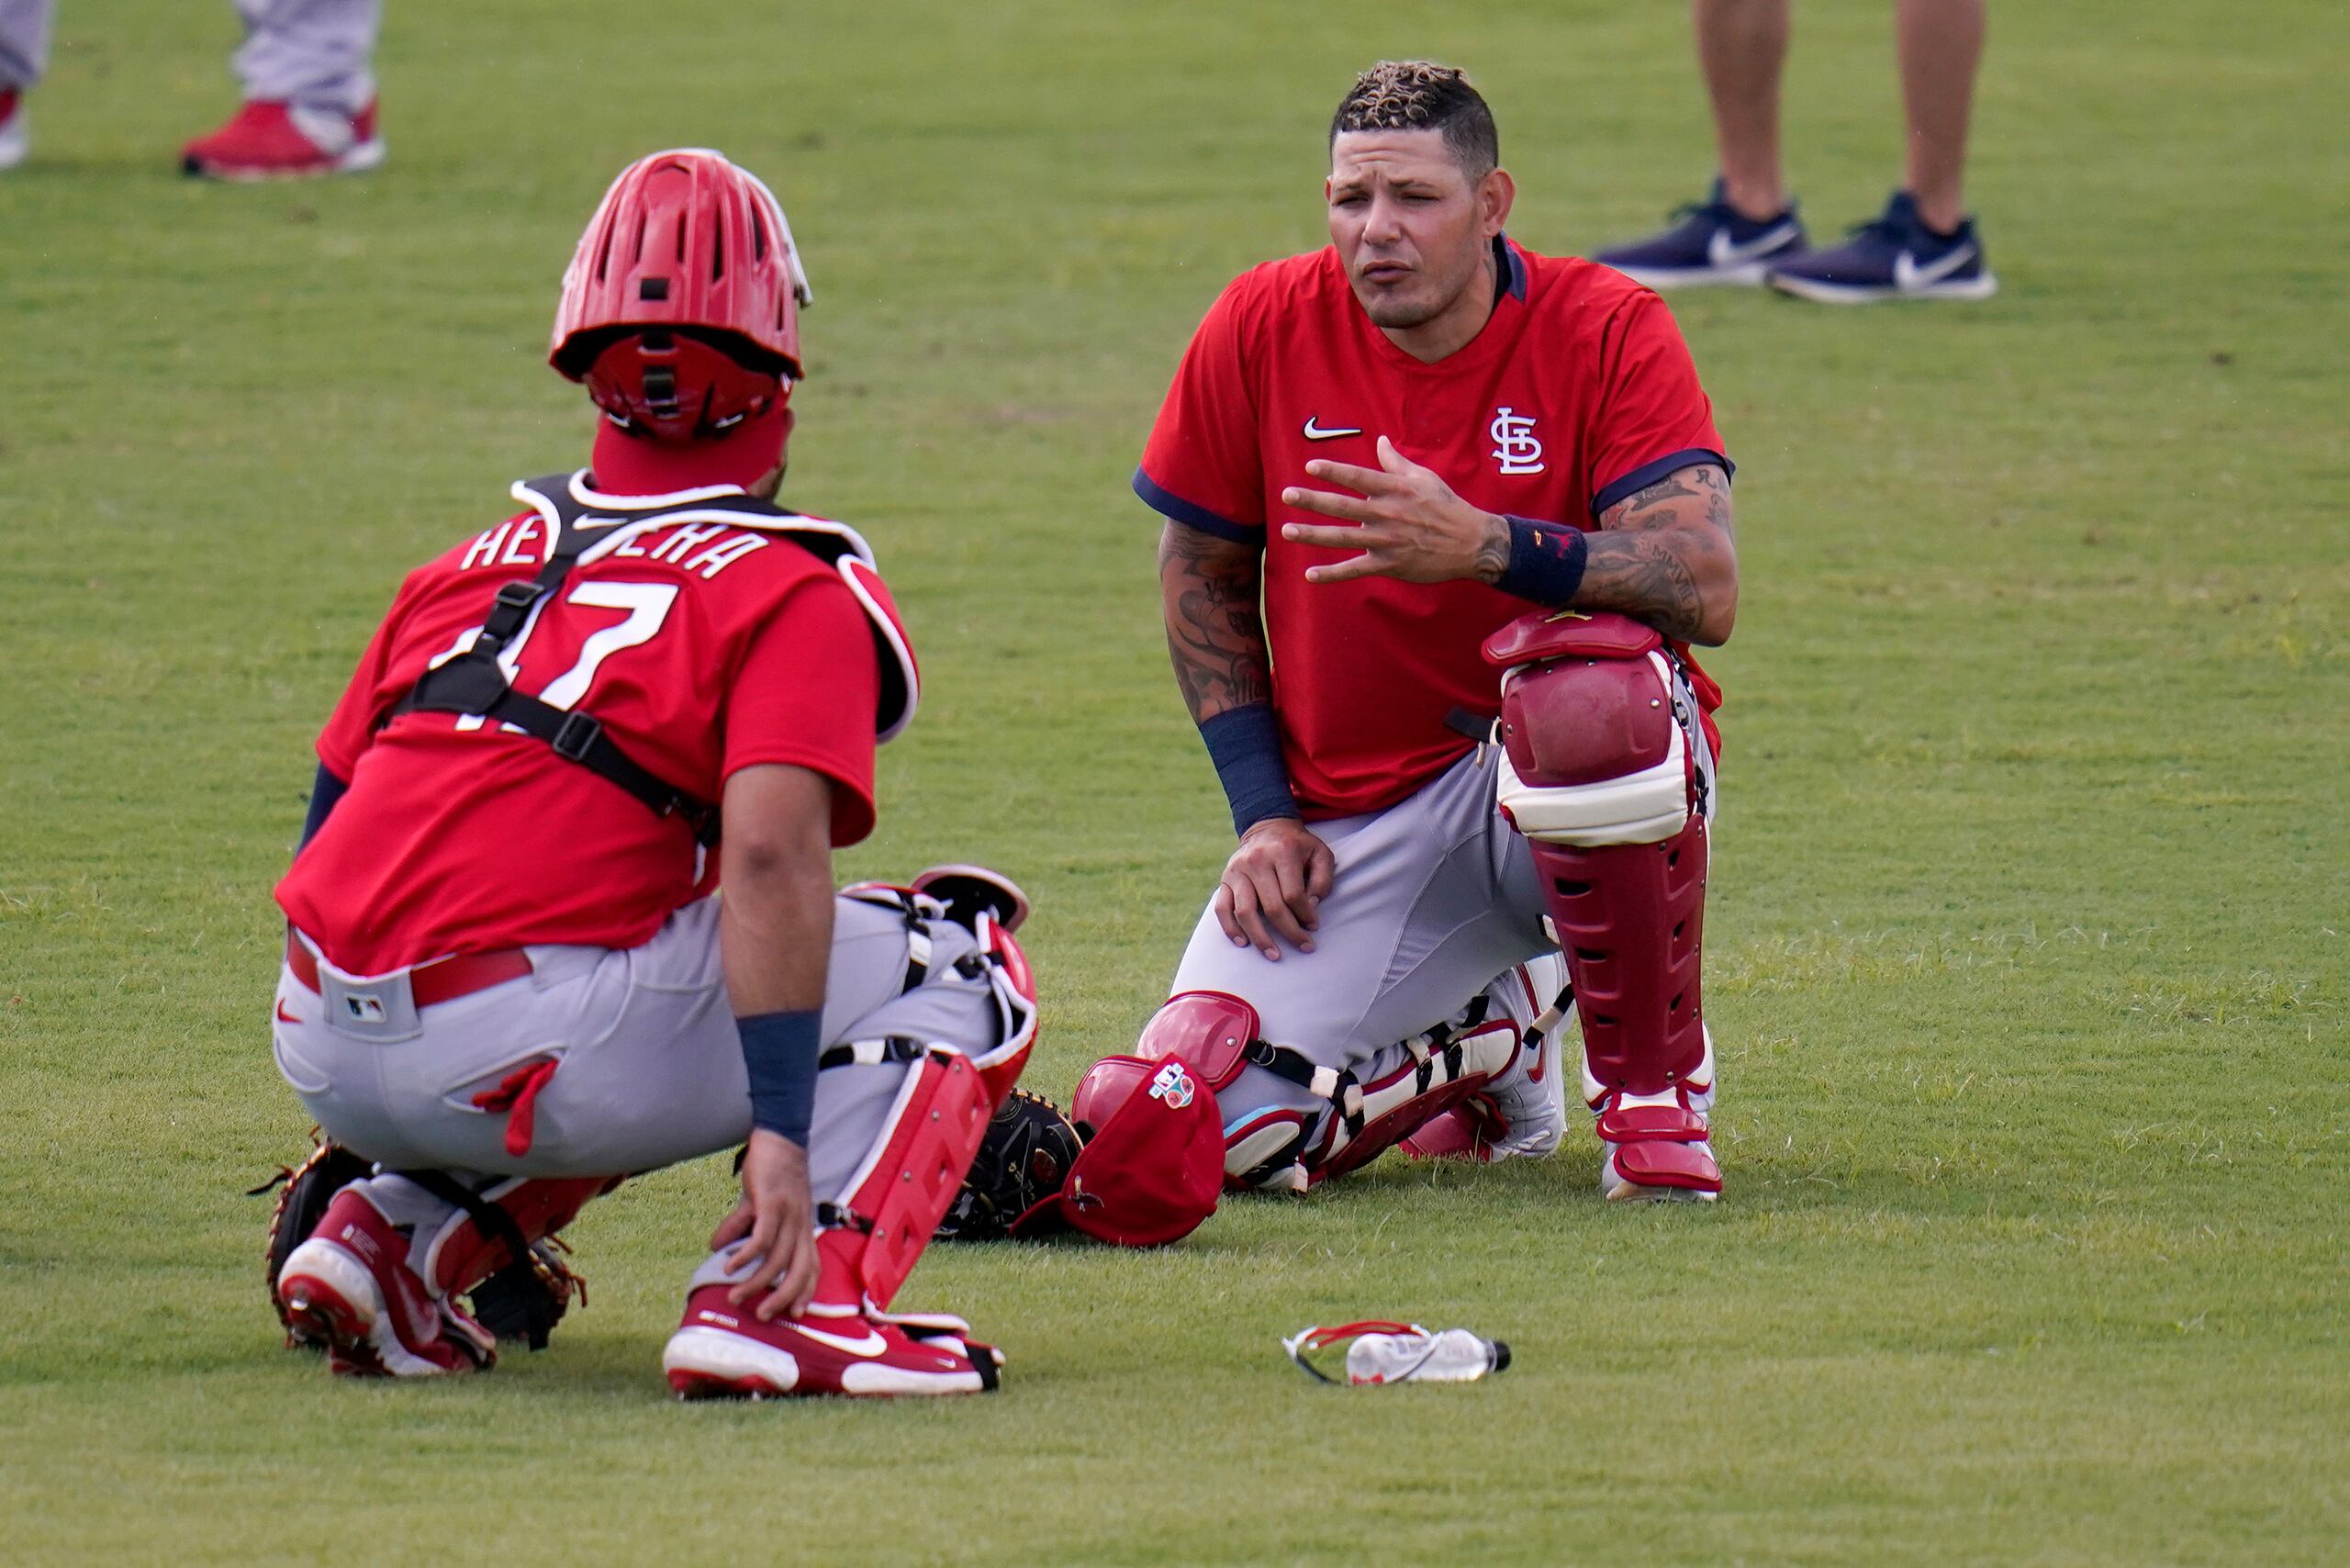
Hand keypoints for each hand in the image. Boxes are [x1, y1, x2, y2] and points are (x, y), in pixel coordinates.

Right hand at [710, 1128, 819, 1320]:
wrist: (779, 1138)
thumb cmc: (772, 1173)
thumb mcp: (759, 1206)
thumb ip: (741, 1227)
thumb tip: (717, 1248)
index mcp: (803, 1228)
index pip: (813, 1265)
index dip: (807, 1290)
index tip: (797, 1314)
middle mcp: (801, 1225)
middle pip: (800, 1270)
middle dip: (784, 1298)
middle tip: (764, 1317)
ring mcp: (789, 1215)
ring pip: (778, 1259)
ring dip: (756, 1282)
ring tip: (735, 1296)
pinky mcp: (773, 1203)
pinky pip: (763, 1237)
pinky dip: (746, 1256)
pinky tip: (730, 1266)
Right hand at [1214, 817, 1335, 960]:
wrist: (1267, 827)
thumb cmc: (1299, 846)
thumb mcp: (1320, 854)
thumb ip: (1322, 880)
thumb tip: (1310, 907)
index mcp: (1282, 852)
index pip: (1293, 894)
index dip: (1305, 915)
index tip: (1314, 926)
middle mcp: (1256, 860)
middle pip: (1272, 907)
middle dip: (1290, 932)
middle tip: (1304, 947)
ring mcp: (1237, 871)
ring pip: (1245, 912)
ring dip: (1260, 938)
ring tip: (1274, 955)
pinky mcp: (1225, 880)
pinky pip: (1222, 909)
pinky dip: (1231, 929)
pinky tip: (1244, 943)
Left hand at [1280, 436, 1508, 585]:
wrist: (1471, 543)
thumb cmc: (1446, 506)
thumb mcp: (1424, 478)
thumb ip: (1395, 462)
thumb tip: (1379, 441)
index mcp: (1394, 490)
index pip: (1358, 478)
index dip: (1333, 471)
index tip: (1309, 466)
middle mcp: (1387, 514)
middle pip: (1342, 506)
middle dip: (1312, 500)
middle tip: (1286, 495)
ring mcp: (1386, 541)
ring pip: (1342, 537)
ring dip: (1312, 534)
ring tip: (1287, 531)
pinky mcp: (1389, 564)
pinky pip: (1355, 569)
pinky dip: (1332, 574)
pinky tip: (1309, 574)